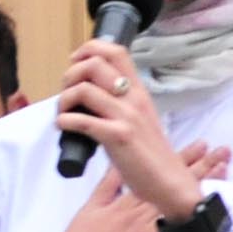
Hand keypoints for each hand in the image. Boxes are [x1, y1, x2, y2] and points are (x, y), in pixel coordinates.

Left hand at [52, 41, 206, 218]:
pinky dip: (65, 122)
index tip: (75, 63)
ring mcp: (127, 116)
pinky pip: (83, 121)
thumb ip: (119, 102)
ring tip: (64, 115)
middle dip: (70, 75)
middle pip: (95, 64)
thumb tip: (88, 93)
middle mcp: (134, 98)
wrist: (169, 181)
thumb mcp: (138, 118)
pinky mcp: (119, 136)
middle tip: (67, 96)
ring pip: (84, 90)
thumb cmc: (148, 153)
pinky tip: (64, 128)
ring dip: (64, 101)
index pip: (116, 51)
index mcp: (138, 91)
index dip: (90, 49)